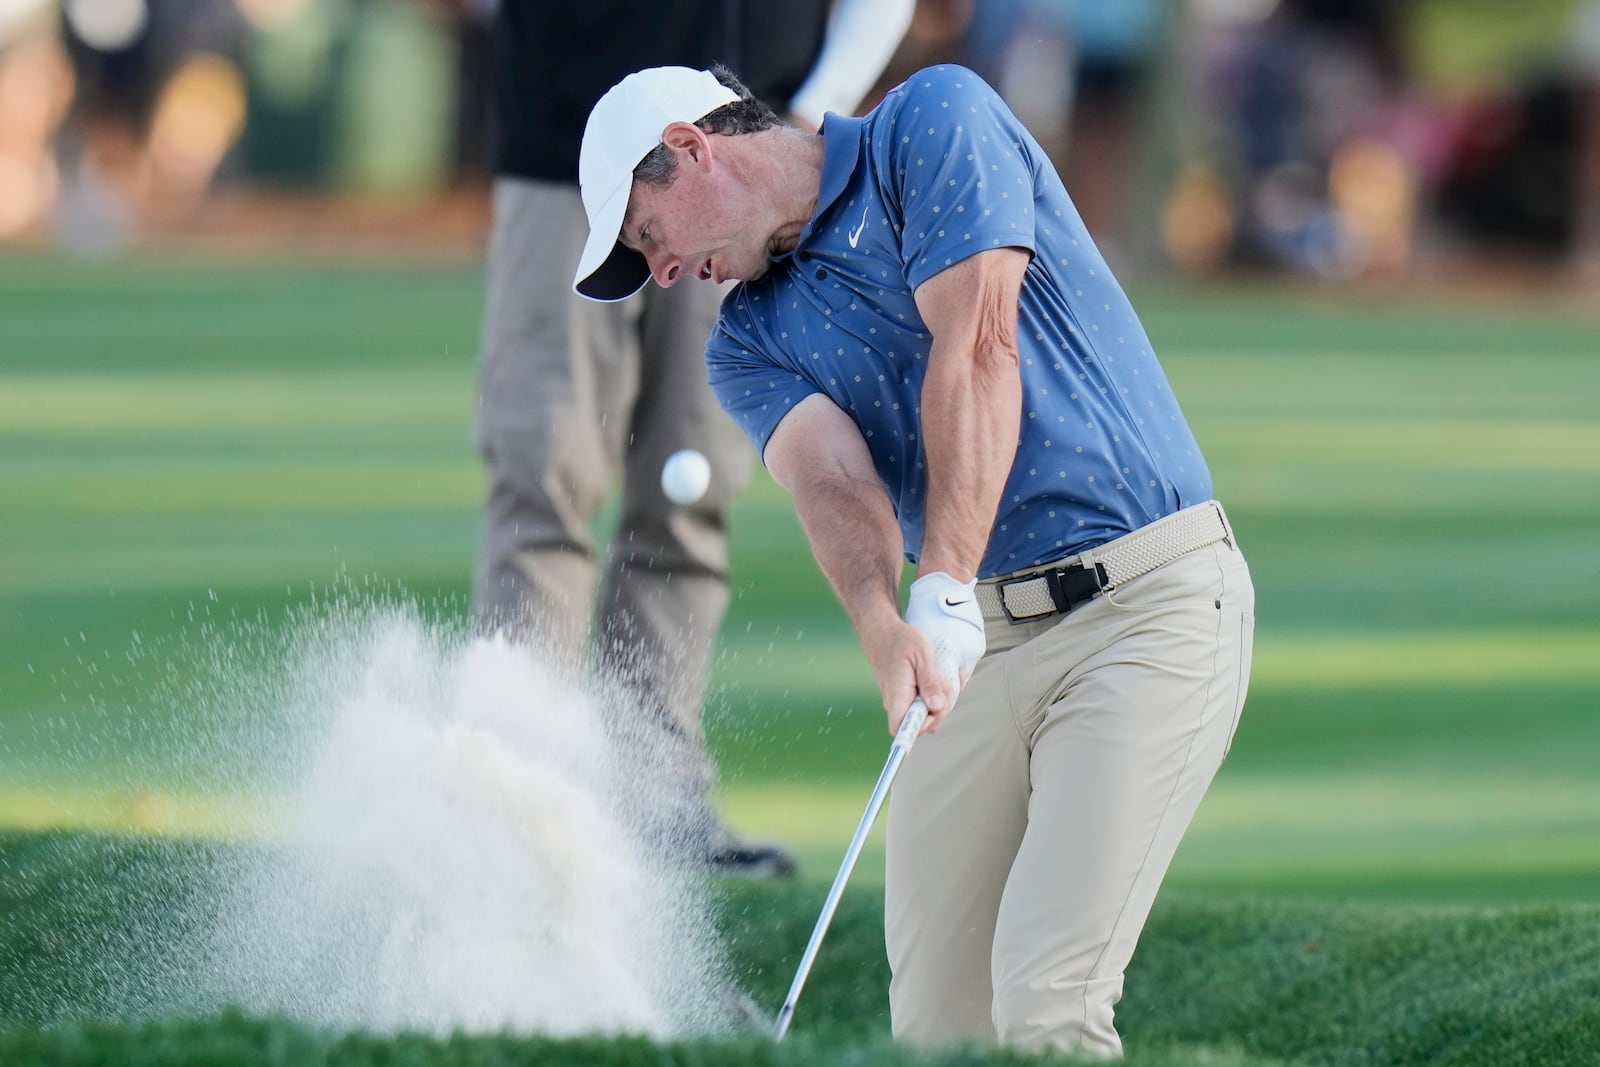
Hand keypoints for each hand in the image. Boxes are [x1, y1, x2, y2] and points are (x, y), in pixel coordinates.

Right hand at [890, 571, 984, 734]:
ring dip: (942, 698)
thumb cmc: (900, 639)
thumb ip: (930, 683)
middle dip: (941, 707)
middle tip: (945, 683)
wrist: (881, 629)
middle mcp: (897, 702)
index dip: (922, 727)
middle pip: (922, 723)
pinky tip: (943, 677)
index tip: (936, 710)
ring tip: (946, 676)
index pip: (903, 729)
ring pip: (926, 712)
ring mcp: (901, 699)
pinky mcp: (906, 694)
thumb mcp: (922, 655)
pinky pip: (924, 701)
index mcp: (899, 695)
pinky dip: (937, 692)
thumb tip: (936, 708)